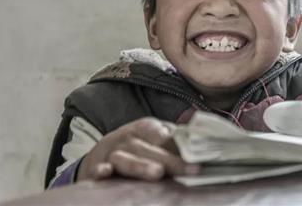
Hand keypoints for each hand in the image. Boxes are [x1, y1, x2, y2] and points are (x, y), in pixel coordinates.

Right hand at [76, 117, 199, 180]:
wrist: (101, 152)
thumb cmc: (137, 146)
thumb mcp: (154, 137)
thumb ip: (175, 140)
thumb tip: (205, 142)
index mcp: (145, 128)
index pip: (164, 134)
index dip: (182, 144)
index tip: (199, 156)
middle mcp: (128, 139)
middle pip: (150, 148)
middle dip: (170, 159)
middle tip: (190, 169)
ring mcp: (112, 154)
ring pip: (125, 159)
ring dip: (140, 165)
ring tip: (157, 173)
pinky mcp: (96, 169)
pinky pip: (97, 169)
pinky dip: (101, 170)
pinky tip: (105, 173)